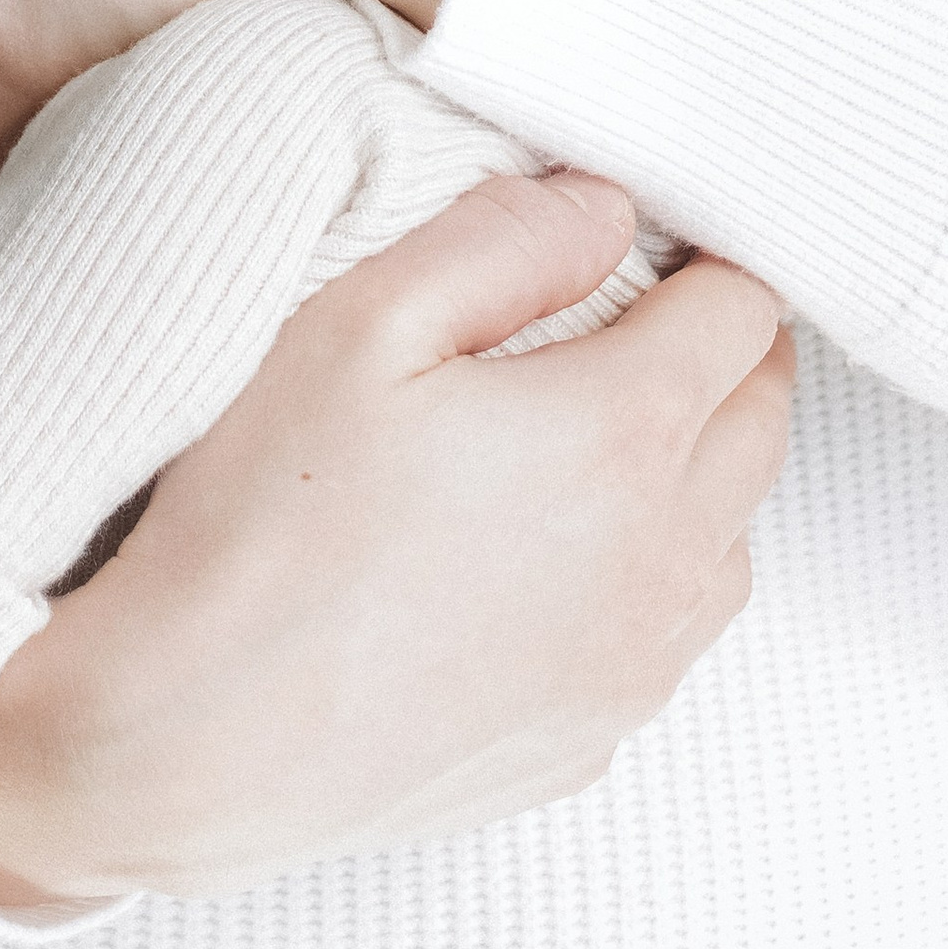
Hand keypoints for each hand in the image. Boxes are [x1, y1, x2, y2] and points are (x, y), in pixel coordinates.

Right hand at [0, 171, 794, 904]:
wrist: (184, 743)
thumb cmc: (257, 534)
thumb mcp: (360, 324)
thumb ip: (504, 242)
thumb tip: (602, 206)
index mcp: (618, 436)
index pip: (744, 313)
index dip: (706, 258)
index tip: (654, 243)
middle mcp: (657, 560)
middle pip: (763, 419)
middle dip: (722, 352)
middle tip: (634, 315)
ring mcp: (630, 667)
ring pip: (731, 535)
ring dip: (695, 468)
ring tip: (587, 430)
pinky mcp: (586, 741)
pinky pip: (664, 636)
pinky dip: (641, 578)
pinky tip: (539, 553)